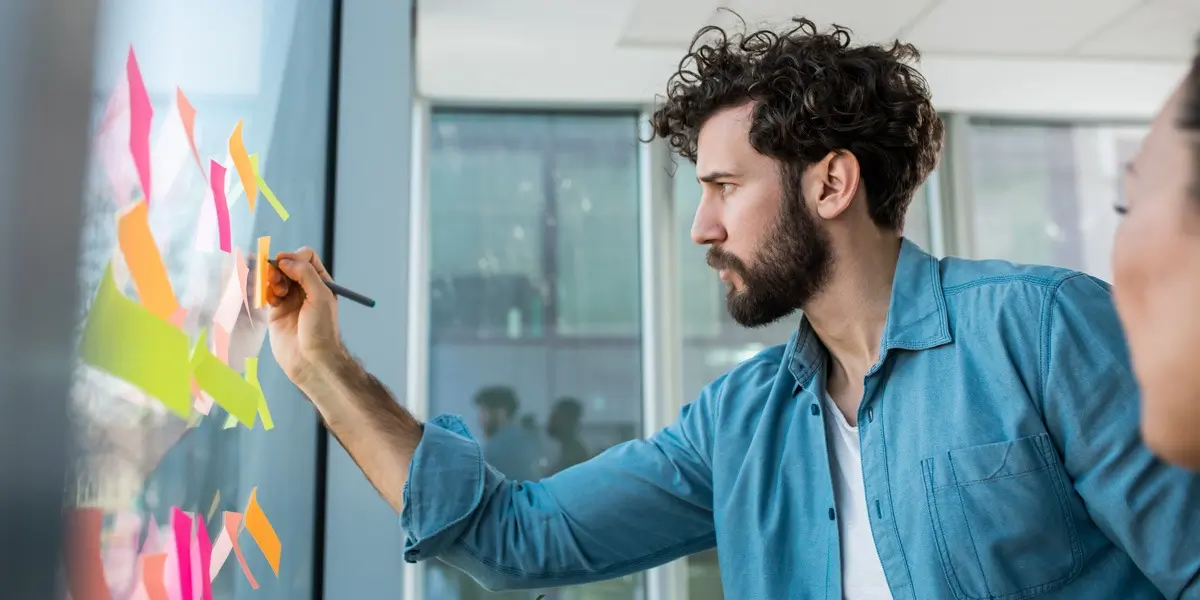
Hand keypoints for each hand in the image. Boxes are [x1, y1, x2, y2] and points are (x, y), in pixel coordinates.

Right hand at [266, 247, 343, 389]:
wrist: (311, 361)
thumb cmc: (321, 330)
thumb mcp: (320, 297)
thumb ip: (305, 273)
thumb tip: (285, 260)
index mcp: (321, 282)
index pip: (306, 257)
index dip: (294, 257)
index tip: (286, 265)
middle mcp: (305, 288)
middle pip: (287, 265)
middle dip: (279, 266)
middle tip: (276, 278)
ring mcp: (290, 299)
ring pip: (275, 277)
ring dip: (271, 278)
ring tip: (275, 291)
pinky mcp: (276, 311)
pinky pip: (266, 292)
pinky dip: (264, 290)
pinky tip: (269, 300)